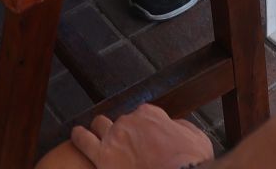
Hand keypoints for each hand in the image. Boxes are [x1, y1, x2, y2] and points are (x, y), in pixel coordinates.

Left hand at [67, 106, 213, 167]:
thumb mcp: (197, 138)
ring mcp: (115, 136)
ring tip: (101, 139)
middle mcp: (130, 120)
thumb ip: (182, 128)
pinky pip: (83, 140)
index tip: (148, 140)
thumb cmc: (191, 162)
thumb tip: (176, 126)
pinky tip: (77, 136)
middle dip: (124, 132)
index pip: (142, 115)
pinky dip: (79, 137)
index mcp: (151, 114)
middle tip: (130, 148)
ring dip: (101, 131)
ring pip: (100, 125)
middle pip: (121, 121)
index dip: (145, 129)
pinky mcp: (103, 156)